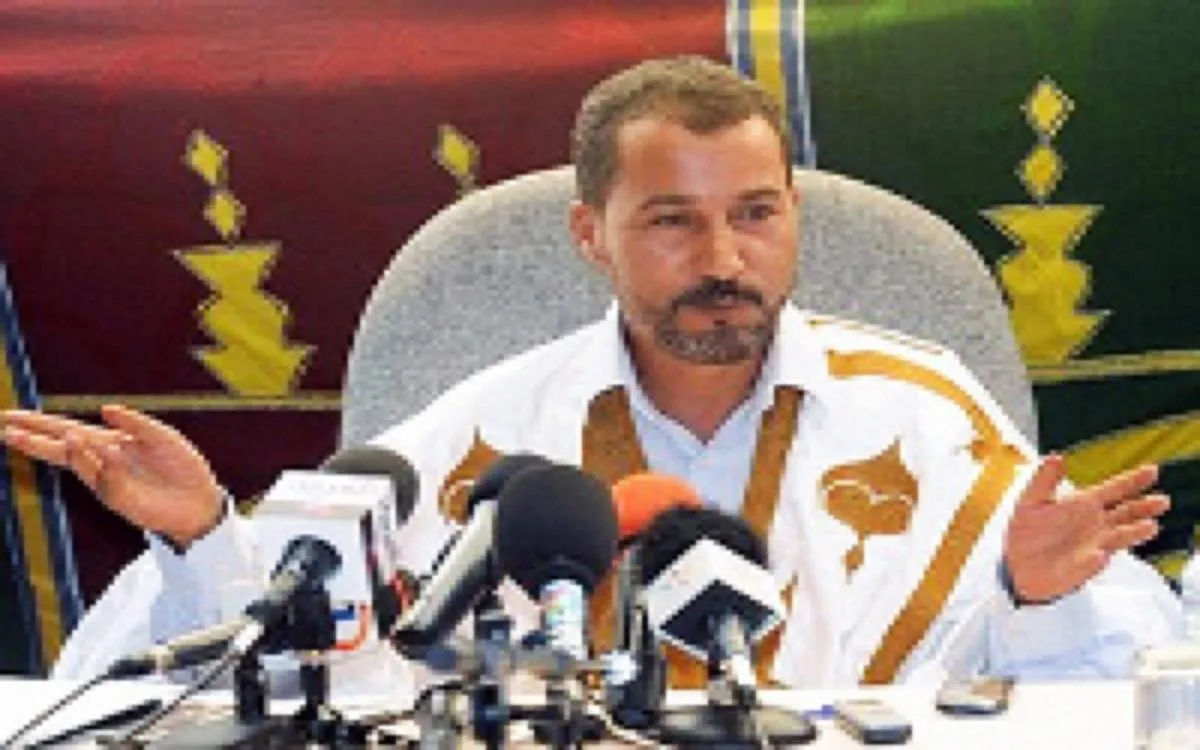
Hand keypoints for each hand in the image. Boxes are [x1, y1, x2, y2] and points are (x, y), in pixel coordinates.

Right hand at [1, 404, 222, 547]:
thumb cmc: (182, 468)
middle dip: (31, 437)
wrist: (200, 501)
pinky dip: (90, 462)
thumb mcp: (163, 437)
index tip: (10, 416)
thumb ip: (137, 423)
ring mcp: (108, 480)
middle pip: (60, 445)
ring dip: (58, 446)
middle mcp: (103, 460)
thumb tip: (106, 409)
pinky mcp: (119, 497)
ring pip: (75, 461)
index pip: (68, 430)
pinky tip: (77, 445)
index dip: (40, 423)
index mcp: (111, 443)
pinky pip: (100, 476)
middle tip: (2, 427)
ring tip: (37, 435)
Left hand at [1003, 454, 1168, 603]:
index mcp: (1082, 504)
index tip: (1153, 470)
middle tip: (1162, 500)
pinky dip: (1097, 558)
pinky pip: (1095, 561)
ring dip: (1134, 532)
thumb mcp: (1030, 500)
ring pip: (1121, 536)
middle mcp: (1094, 523)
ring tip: (1150, 526)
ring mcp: (1094, 544)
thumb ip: (1043, 479)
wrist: (1015, 563)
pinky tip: (1100, 554)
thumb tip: (1056, 457)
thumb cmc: (1025, 530)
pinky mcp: (1084, 566)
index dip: (1133, 480)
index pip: (1114, 489)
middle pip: (1126, 512)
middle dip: (1144, 506)